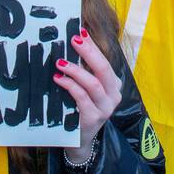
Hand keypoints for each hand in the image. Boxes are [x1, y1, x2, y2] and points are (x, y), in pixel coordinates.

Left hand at [53, 29, 121, 164]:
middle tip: (73, 40)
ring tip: (60, 62)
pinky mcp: (94, 118)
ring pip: (93, 83)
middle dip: (88, 52)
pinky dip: (70, 86)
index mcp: (114, 84)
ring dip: (76, 70)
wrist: (79, 141)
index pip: (105, 60)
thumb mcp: (86, 89)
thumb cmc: (81, 109)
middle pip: (103, 68)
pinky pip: (82, 97)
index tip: (80, 32)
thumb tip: (72, 45)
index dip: (93, 46)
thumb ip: (84, 71)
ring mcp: (105, 108)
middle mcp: (114, 95)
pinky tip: (59, 79)